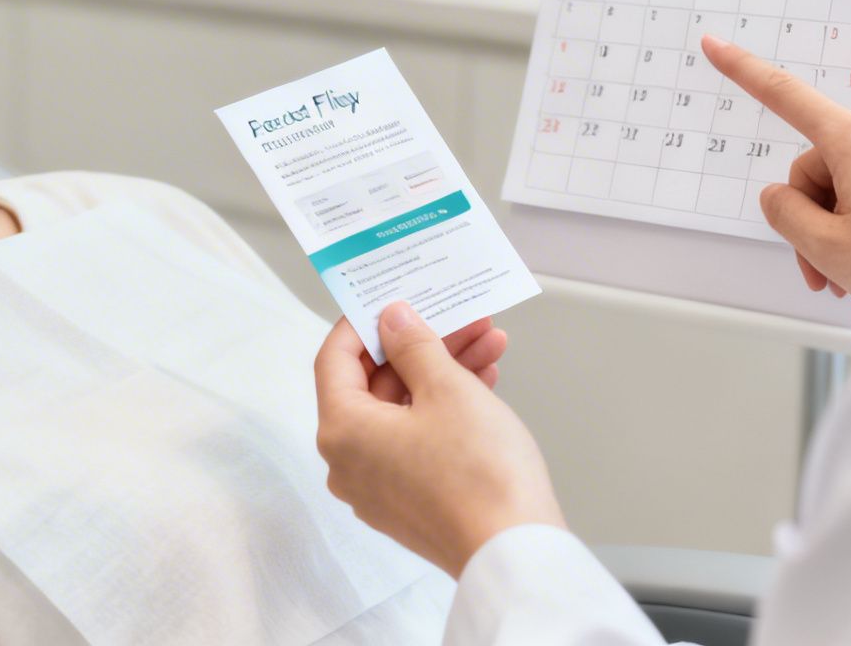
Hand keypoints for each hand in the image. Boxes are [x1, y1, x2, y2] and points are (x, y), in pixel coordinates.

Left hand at [314, 303, 562, 577]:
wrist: (515, 552)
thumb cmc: (478, 474)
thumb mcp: (447, 389)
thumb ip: (415, 346)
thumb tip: (392, 320)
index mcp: (342, 431)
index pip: (335, 359)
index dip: (363, 323)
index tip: (391, 298)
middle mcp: (350, 463)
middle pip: (375, 384)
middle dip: (422, 345)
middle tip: (459, 316)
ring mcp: (380, 487)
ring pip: (404, 410)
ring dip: (443, 371)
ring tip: (489, 340)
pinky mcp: (411, 502)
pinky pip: (418, 440)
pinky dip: (446, 408)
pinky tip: (486, 378)